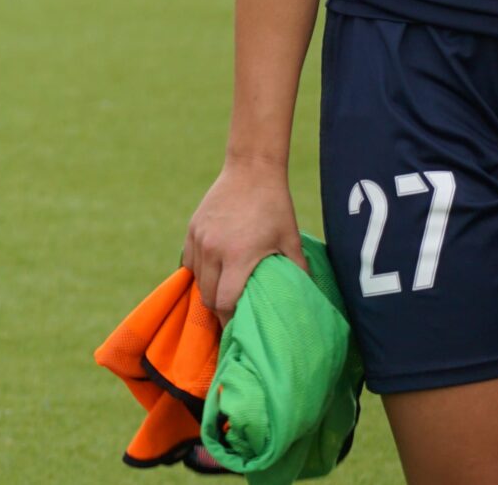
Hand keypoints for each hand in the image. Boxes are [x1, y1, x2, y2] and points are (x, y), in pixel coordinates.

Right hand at [182, 157, 305, 317]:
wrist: (251, 170)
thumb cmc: (275, 207)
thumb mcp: (291, 240)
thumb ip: (298, 270)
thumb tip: (308, 295)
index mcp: (238, 256)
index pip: (224, 302)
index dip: (231, 319)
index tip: (241, 327)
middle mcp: (214, 250)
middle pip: (207, 295)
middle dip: (218, 311)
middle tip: (232, 317)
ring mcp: (200, 238)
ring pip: (195, 280)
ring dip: (207, 291)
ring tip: (222, 296)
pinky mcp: (192, 229)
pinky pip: (189, 261)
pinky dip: (199, 273)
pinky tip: (212, 275)